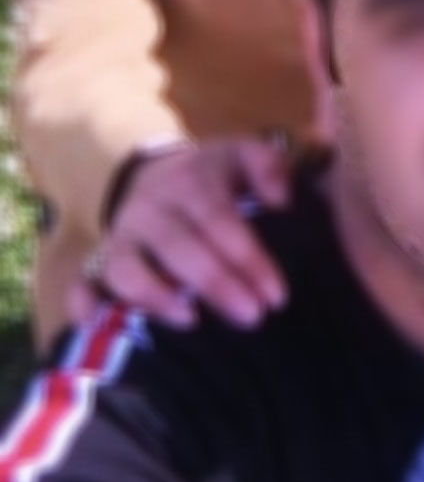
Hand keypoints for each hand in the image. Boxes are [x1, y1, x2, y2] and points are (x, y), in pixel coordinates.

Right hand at [69, 137, 291, 329]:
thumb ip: (271, 168)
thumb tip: (281, 201)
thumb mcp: (246, 155)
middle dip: (216, 284)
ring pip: (126, 268)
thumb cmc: (216, 174)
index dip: (248, 258)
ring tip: (192, 320)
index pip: (219, 220)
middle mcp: (151, 206)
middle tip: (252, 316)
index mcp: (191, 180)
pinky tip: (101, 326)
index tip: (276, 295)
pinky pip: (83, 281)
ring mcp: (121, 233)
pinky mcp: (100, 256)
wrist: (161, 171)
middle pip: (178, 247)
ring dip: (155, 297)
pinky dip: (86, 303)